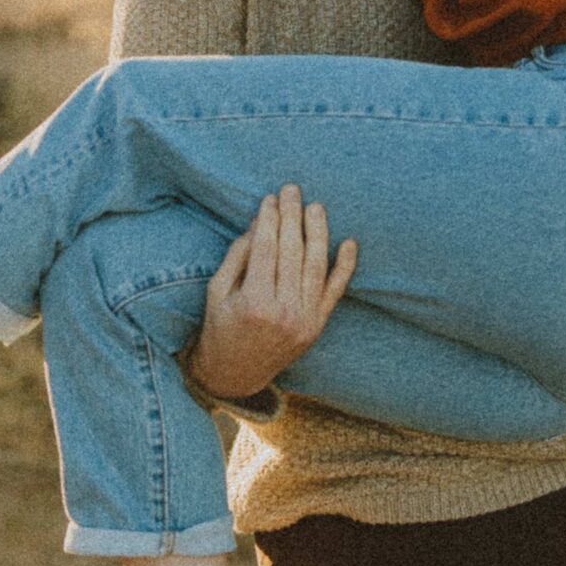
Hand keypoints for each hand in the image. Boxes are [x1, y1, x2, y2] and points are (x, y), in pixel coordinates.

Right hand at [189, 184, 357, 398]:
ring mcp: (304, 320)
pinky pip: (335, 291)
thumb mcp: (216, 291)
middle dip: (292, 216)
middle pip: (292, 252)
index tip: (270, 198)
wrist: (235, 374)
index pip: (266, 248)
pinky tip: (349, 243)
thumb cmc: (220, 328)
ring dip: (318, 232)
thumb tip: (259, 222)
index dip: (268, 219)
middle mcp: (283, 311)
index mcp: (254, 302)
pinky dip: (345, 267)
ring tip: (315, 207)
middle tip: (292, 190)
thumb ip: (237, 257)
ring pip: (316, 266)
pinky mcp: (317, 326)